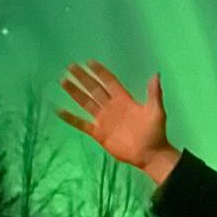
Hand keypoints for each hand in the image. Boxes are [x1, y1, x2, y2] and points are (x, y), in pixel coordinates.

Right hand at [55, 60, 171, 169]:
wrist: (150, 154)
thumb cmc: (155, 132)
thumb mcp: (157, 111)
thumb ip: (154, 93)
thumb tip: (156, 74)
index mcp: (124, 100)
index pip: (109, 82)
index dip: (100, 72)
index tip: (89, 62)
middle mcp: (111, 107)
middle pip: (94, 89)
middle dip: (83, 78)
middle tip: (71, 67)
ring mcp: (104, 120)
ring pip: (86, 102)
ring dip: (75, 92)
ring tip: (63, 81)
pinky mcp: (98, 133)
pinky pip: (81, 123)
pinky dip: (71, 118)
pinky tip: (59, 110)